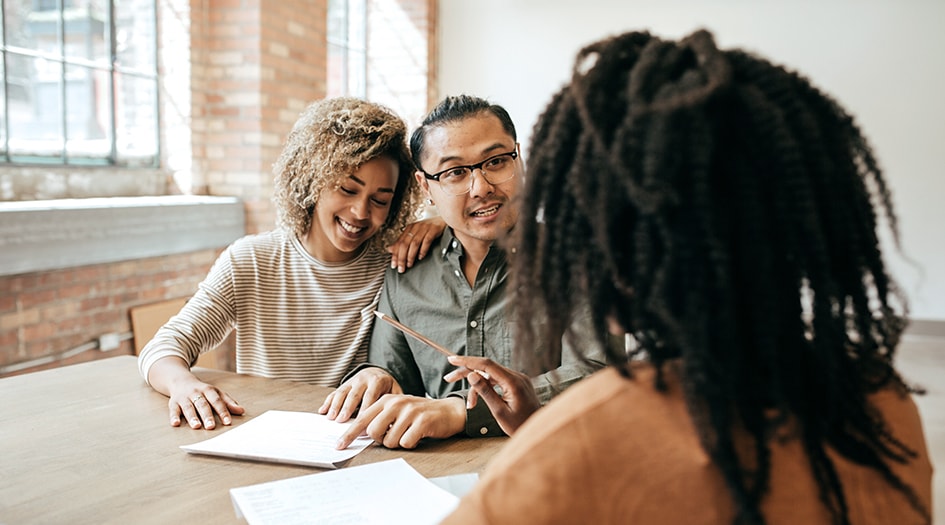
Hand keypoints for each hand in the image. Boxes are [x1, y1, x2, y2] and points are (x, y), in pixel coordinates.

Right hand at [148, 356, 243, 428]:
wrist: (180, 381)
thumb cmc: (202, 390)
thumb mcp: (216, 393)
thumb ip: (228, 402)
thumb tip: (241, 411)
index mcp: (209, 390)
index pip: (217, 401)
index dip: (223, 411)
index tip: (227, 422)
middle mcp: (196, 393)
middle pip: (202, 404)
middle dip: (207, 415)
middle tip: (211, 426)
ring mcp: (184, 398)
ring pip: (188, 407)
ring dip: (192, 417)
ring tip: (196, 426)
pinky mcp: (173, 403)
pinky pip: (173, 410)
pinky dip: (174, 417)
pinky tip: (176, 424)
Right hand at [318, 367, 401, 421]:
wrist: (377, 373)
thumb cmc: (387, 388)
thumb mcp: (395, 392)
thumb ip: (394, 404)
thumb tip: (395, 423)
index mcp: (377, 381)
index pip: (370, 397)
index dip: (365, 411)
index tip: (362, 425)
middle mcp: (363, 379)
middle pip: (354, 395)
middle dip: (347, 408)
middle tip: (341, 420)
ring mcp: (352, 381)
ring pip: (342, 392)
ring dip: (335, 405)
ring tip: (331, 418)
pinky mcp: (344, 384)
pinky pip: (334, 392)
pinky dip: (328, 402)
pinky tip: (322, 411)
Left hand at [335, 394, 465, 449]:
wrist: (448, 411)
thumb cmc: (418, 414)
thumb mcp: (397, 410)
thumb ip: (379, 418)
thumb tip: (358, 434)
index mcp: (386, 400)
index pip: (362, 419)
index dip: (349, 434)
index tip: (339, 445)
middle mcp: (396, 403)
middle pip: (373, 432)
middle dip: (380, 440)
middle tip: (393, 435)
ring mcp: (409, 411)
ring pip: (389, 440)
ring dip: (397, 443)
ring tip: (408, 433)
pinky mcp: (422, 421)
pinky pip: (406, 443)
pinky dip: (410, 444)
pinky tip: (417, 435)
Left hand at [387, 216, 445, 272]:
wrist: (445, 219)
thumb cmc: (430, 228)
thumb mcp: (415, 234)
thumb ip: (403, 242)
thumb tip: (390, 249)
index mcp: (410, 228)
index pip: (399, 243)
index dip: (395, 255)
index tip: (394, 265)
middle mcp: (416, 227)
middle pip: (405, 244)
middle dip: (401, 257)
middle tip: (401, 268)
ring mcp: (425, 228)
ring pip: (414, 243)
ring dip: (411, 256)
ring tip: (409, 264)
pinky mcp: (434, 229)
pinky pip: (427, 240)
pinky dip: (423, 250)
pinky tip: (421, 257)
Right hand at [444, 355, 539, 435]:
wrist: (539, 431)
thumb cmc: (520, 426)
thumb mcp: (499, 412)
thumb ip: (485, 392)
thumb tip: (471, 375)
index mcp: (513, 382)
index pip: (487, 365)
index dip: (468, 361)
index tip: (452, 359)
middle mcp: (517, 376)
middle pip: (486, 368)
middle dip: (467, 373)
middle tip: (449, 378)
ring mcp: (518, 379)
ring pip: (490, 375)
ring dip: (476, 386)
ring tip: (469, 405)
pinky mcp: (517, 383)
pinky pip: (497, 380)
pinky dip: (486, 388)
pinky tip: (478, 401)